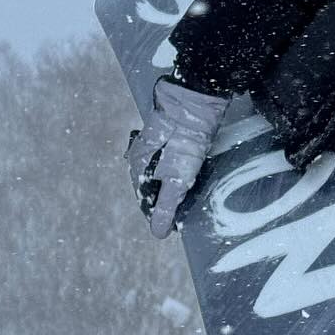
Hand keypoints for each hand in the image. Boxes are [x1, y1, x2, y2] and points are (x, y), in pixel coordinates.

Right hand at [126, 78, 229, 237]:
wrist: (197, 101)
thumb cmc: (182, 140)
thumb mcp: (175, 178)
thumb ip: (165, 205)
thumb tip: (157, 233)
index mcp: (137, 166)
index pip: (145, 199)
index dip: (158, 214)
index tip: (174, 226)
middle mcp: (143, 156)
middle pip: (153, 186)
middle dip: (165, 200)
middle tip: (184, 212)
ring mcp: (158, 145)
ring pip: (163, 173)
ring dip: (173, 186)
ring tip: (189, 197)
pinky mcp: (173, 136)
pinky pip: (174, 160)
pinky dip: (182, 172)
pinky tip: (191, 175)